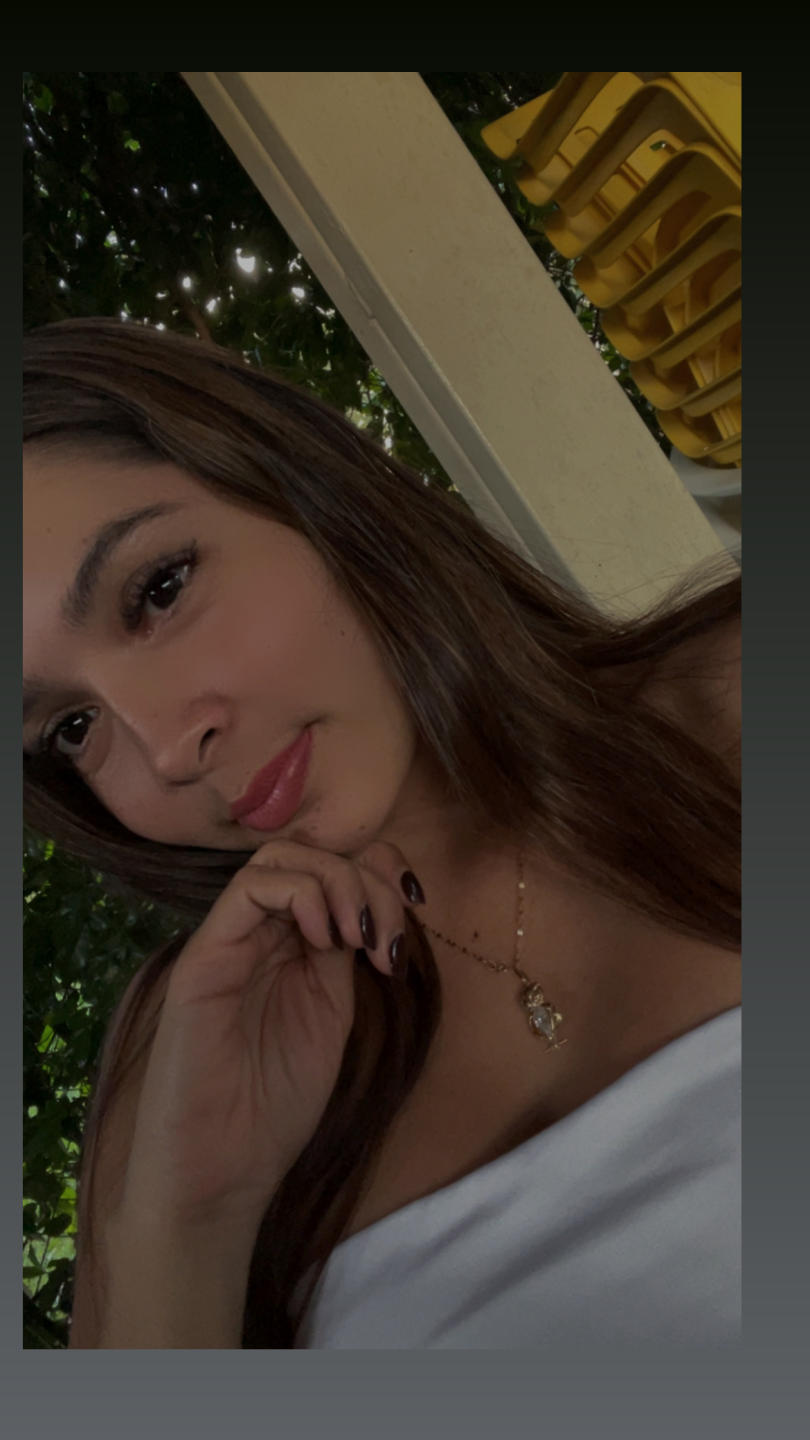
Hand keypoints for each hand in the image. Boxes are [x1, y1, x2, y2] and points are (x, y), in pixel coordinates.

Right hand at [116, 838, 423, 1236]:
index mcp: (289, 945)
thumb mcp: (332, 1016)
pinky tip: (325, 941)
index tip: (415, 909)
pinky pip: (247, 891)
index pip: (331, 869)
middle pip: (311, 854)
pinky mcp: (203, 960)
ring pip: (279, 859)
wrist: (222, 1174)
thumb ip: (347, 958)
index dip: (379, 871)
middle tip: (386, 940)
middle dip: (367, 879)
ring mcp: (227, 942)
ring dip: (337, 882)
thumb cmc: (274, 1108)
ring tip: (358, 939)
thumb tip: (378, 906)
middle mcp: (256, 933)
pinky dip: (299, 896)